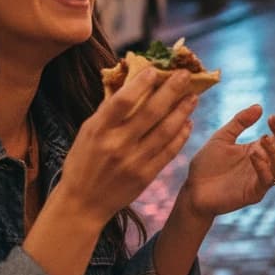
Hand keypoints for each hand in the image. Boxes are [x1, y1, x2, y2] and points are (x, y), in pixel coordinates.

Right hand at [59, 68, 197, 222]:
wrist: (82, 203)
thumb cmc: (83, 162)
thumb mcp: (87, 133)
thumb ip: (108, 111)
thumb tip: (130, 84)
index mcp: (98, 130)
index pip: (121, 101)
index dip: (140, 84)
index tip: (155, 70)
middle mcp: (117, 144)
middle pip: (150, 113)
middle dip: (171, 91)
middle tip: (185, 75)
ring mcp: (133, 161)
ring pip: (165, 131)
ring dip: (182, 111)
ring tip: (193, 97)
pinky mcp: (146, 175)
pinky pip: (169, 151)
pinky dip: (181, 136)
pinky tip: (188, 123)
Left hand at [180, 105, 274, 218]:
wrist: (192, 190)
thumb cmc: (207, 165)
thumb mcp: (222, 137)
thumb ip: (240, 122)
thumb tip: (259, 106)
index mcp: (260, 149)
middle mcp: (265, 164)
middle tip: (274, 119)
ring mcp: (261, 179)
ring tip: (264, 137)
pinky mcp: (254, 193)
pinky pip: (266, 180)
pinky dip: (263, 167)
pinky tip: (254, 154)